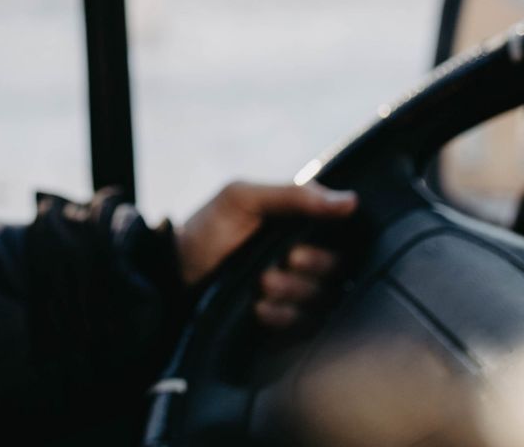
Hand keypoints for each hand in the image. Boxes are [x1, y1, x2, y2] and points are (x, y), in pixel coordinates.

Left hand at [175, 179, 358, 328]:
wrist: (173, 273)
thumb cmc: (209, 229)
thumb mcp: (243, 199)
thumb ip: (295, 196)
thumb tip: (351, 201)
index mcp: (301, 225)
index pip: (343, 234)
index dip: (332, 241)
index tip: (303, 242)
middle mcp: (304, 258)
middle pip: (337, 270)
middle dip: (312, 267)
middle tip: (285, 261)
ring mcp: (295, 292)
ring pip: (322, 299)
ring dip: (293, 292)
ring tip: (262, 283)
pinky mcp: (284, 321)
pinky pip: (303, 327)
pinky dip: (282, 316)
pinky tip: (259, 308)